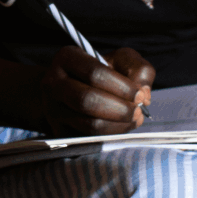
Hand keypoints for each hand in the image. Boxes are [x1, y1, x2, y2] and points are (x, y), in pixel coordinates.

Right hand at [34, 46, 153, 134]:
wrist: (76, 91)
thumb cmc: (103, 73)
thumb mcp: (121, 60)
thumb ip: (138, 69)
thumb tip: (143, 93)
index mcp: (67, 58)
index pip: (94, 73)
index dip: (122, 86)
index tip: (139, 95)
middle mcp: (53, 83)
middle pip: (87, 100)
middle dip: (119, 109)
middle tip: (137, 111)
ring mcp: (52, 109)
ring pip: (88, 123)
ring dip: (118, 125)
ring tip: (134, 120)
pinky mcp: (58, 131)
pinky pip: (88, 139)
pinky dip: (110, 136)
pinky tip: (121, 127)